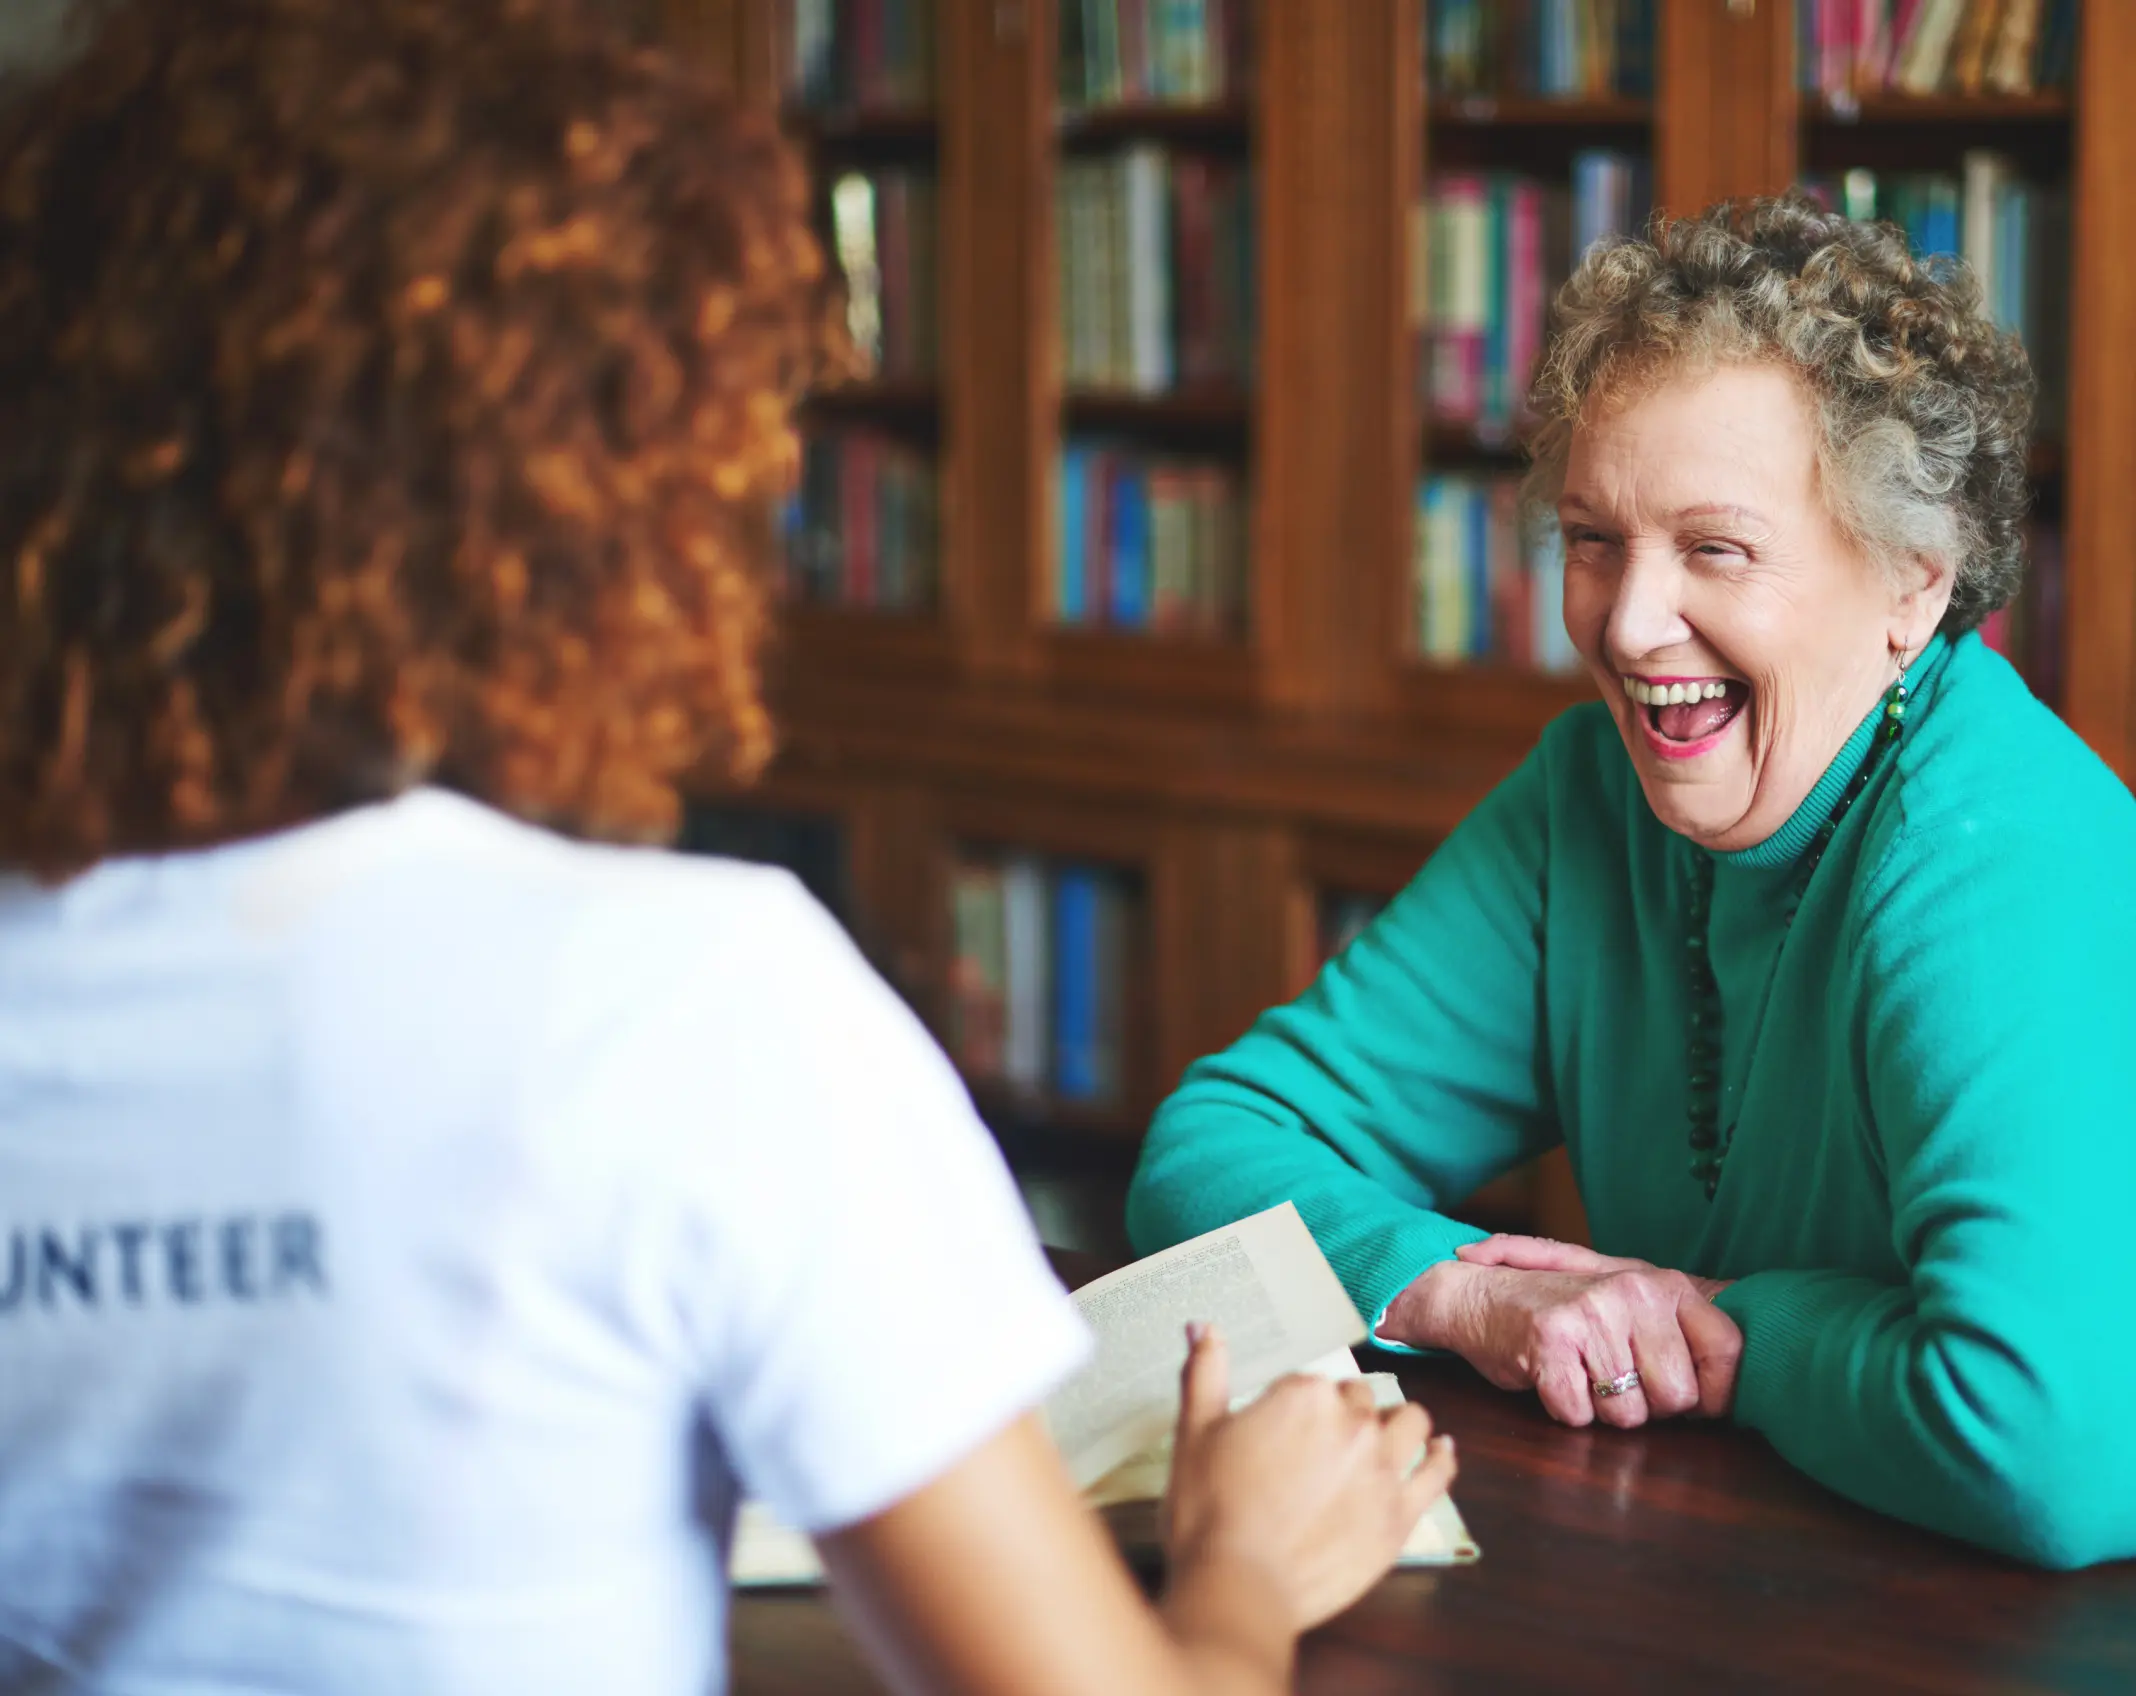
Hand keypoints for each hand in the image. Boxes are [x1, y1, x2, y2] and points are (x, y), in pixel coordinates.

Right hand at [1162, 1323, 1457, 1632]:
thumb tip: (1204, 1325)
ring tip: (1382, 1436)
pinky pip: (1438, 1474)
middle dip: (1341, 1413)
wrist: (1239, 1585)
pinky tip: (1440, 1449)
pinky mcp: (1400, 1515)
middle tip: (1317, 1444)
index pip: (1309, 1381)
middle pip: (1359, 1398)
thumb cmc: (1210, 1511)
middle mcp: (1353, 1422)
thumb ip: (1205, 1371)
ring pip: (1410, 1422)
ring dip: (1397, 1422)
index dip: (1292, 1404)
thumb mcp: (1194, 1432)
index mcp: (1305, 1395)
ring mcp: (1383, 1469)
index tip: (1279, 1428)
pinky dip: (1441, 1456)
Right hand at [1379, 1235, 1741, 1429]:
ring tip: (1577, 1372)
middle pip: (1678, 1398)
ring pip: (1627, 1415)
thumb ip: (1685, 1337)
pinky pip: (1579, 1415)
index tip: (1684, 1396)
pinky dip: (1563, 1409)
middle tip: (1609, 1376)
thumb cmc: (1563, 1311)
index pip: (1726, 1353)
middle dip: (1645, 1405)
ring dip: (1600, 1409)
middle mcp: (1633, 1292)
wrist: (1478, 1295)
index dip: (1712, 1393)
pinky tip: (1551, 1377)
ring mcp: (1591, 1315)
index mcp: (1662, 1284)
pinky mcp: (1551, 1341)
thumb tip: (1735, 1392)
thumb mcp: (1631, 1306)